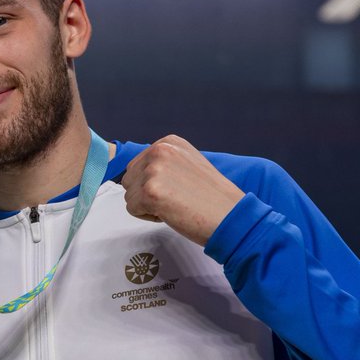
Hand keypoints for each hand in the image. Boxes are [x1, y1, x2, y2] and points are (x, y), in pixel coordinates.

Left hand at [121, 135, 243, 246]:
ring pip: (129, 194)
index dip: (153, 183)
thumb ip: (163, 163)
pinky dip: (148, 216)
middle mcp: (160, 151)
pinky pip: (132, 209)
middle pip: (129, 178)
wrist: (231, 217)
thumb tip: (138, 170)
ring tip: (175, 204)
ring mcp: (154, 170)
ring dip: (147, 205)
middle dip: (146, 193)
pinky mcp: (150, 192)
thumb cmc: (212, 197)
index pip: (137, 165)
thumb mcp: (188, 164)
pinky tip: (172, 212)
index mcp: (169, 143)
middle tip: (176, 198)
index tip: (177, 187)